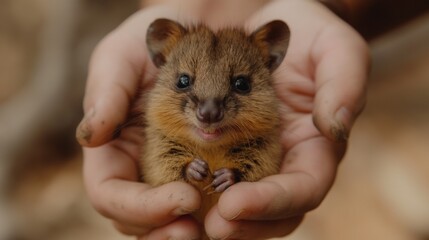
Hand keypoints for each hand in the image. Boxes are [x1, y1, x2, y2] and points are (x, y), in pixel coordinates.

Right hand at [76, 5, 203, 238]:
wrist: (192, 37)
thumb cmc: (150, 44)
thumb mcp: (122, 56)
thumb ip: (106, 93)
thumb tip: (89, 137)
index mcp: (111, 150)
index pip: (111, 195)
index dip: (141, 207)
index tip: (185, 197)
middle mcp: (136, 168)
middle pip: (138, 219)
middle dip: (164, 229)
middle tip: (197, 230)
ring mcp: (166, 170)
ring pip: (168, 219)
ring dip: (190, 229)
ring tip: (220, 227)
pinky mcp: (198, 167)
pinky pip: (202, 200)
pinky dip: (215, 209)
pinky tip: (236, 203)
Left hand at [204, 0, 368, 238]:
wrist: (278, 32)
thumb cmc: (310, 36)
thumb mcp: (335, 46)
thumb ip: (343, 82)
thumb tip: (335, 126)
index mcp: (316, 147)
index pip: (303, 189)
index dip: (273, 202)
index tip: (233, 202)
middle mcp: (288, 162)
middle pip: (273, 214)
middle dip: (243, 225)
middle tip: (210, 226)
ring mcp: (258, 159)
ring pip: (244, 209)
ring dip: (218, 220)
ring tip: (188, 221)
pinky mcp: (230, 150)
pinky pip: (216, 181)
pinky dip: (198, 191)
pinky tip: (177, 189)